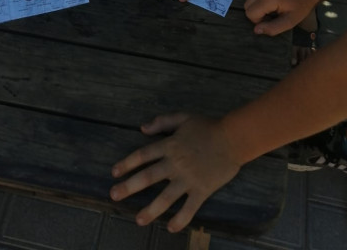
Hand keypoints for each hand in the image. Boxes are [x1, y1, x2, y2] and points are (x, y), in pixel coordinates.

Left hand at [111, 113, 239, 232]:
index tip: (114, 173)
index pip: (143, 155)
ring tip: (138, 220)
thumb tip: (142, 128)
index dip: (127, 163)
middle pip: (148, 176)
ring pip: (166, 197)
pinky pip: (190, 208)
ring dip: (151, 209)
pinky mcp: (202, 189)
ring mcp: (188, 178)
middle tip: (113, 195)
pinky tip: (171, 228)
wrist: (233, 138)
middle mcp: (175, 163)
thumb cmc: (208, 126)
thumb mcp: (183, 118)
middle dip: (129, 187)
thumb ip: (162, 122)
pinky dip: (181, 219)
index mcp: (169, 145)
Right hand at [244, 0, 315, 35]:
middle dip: (257, 10)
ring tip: (273, 0)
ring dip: (259, 0)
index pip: (250, 13)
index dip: (259, 19)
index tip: (271, 17)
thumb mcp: (290, 22)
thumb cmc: (300, 6)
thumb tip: (256, 30)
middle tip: (271, 10)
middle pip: (247, 4)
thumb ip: (272, 28)